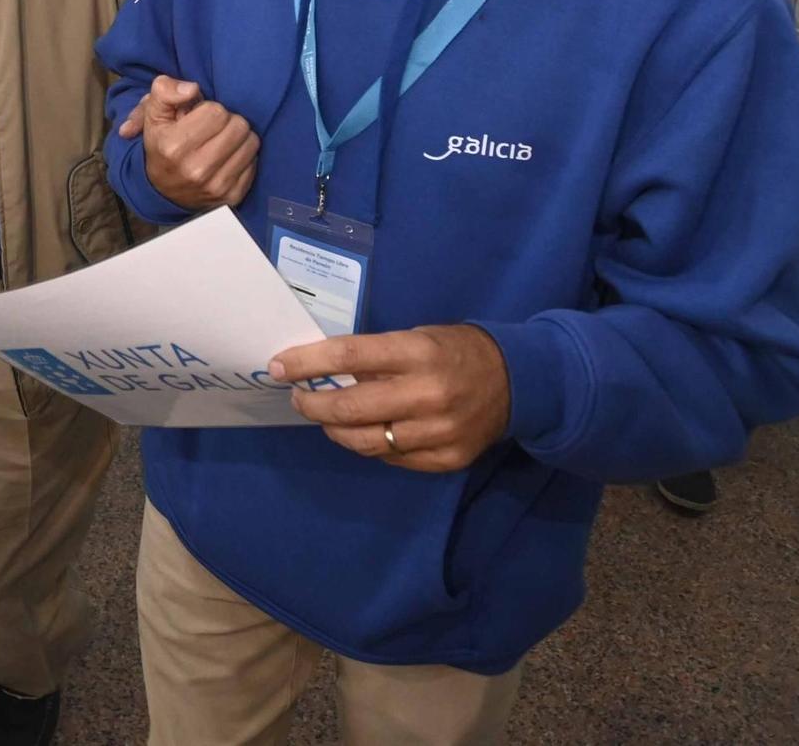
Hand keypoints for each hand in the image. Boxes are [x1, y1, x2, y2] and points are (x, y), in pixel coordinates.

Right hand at [135, 75, 259, 210]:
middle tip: (213, 129)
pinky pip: (254, 162)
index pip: (216, 112)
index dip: (209, 109)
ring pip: (251, 142)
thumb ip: (165, 92)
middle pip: (238, 125)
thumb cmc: (162, 146)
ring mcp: (216, 186)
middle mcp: (196, 169)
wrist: (164, 192)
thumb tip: (192, 89)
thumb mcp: (154, 115)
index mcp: (174, 146)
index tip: (198, 118)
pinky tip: (227, 158)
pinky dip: (244, 156)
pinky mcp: (232, 196)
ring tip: (222, 141)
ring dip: (239, 137)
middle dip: (227, 121)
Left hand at [270, 325, 510, 472]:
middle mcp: (428, 395)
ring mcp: (438, 433)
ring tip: (324, 417)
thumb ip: (376, 357)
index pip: (349, 356)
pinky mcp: (446, 460)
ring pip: (365, 441)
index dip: (307, 363)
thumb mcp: (417, 337)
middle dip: (313, 404)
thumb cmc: (456, 350)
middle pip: (350, 408)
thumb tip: (325, 371)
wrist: (518, 381)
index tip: (280, 367)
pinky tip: (361, 432)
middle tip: (298, 397)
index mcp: (419, 353)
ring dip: (334, 429)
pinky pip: (391, 457)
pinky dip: (369, 444)